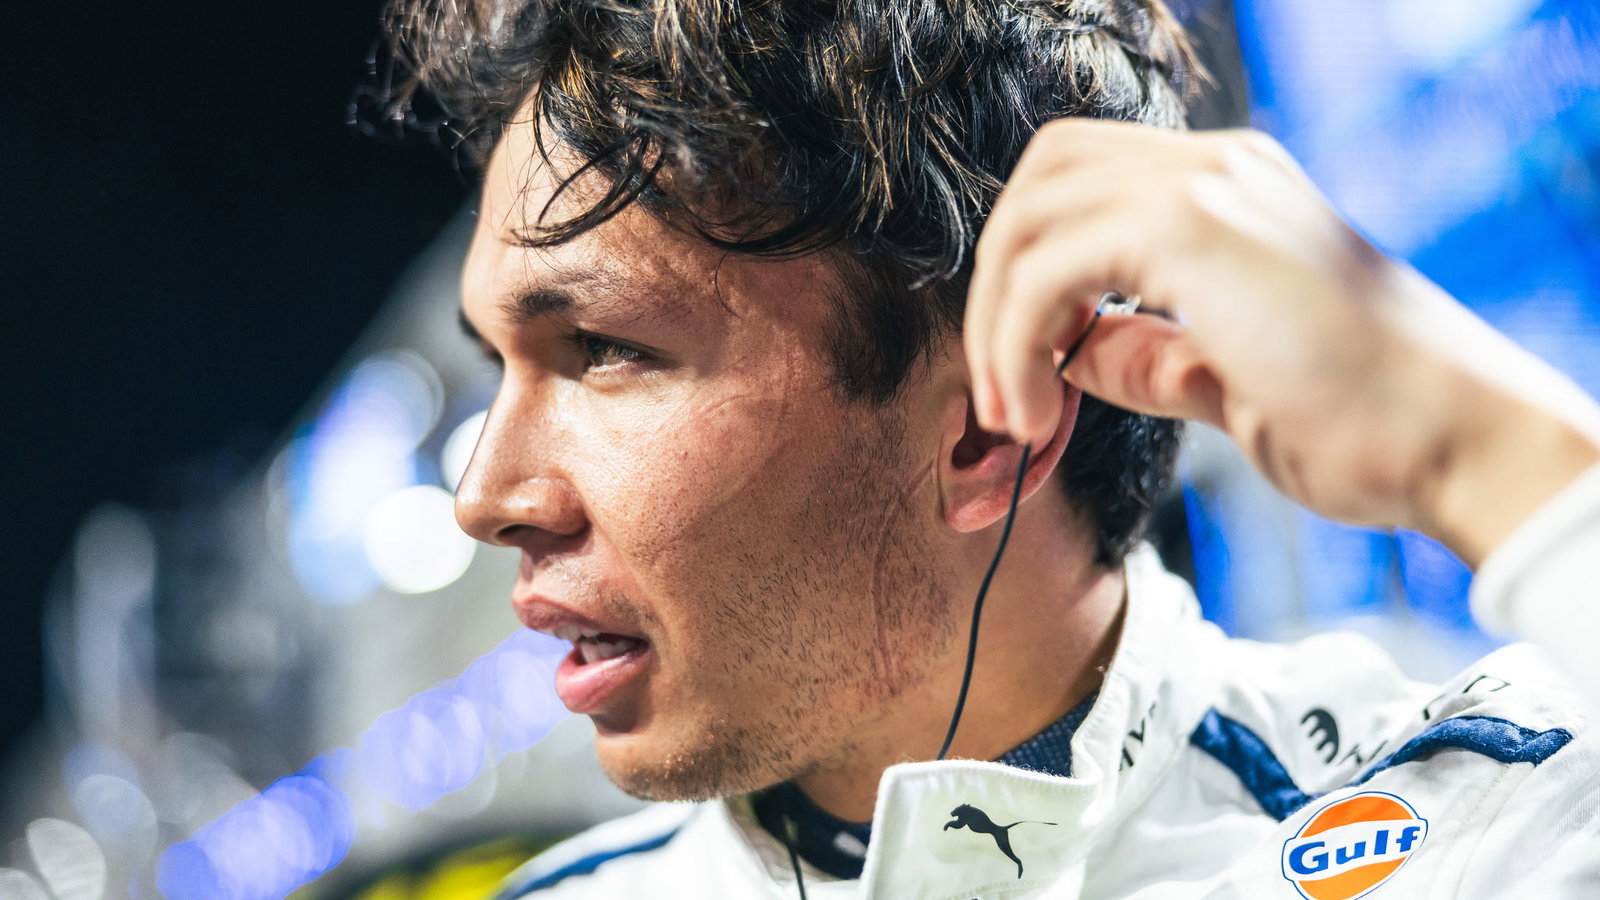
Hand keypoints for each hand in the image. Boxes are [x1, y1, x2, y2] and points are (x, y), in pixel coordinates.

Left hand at [965, 120, 1599, 564]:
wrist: (1457, 441)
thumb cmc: (1364, 421)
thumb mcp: (1226, 378)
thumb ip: (1146, 354)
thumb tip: (1073, 353)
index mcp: (1229, 188)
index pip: (1081, 186)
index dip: (1028, 274)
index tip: (1026, 379)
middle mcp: (1215, 166)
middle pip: (1040, 181)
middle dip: (993, 289)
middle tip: (1001, 397)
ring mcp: (1206, 184)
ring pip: (1027, 219)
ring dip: (994, 324)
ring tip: (1014, 417)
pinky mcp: (1194, 226)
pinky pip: (1044, 268)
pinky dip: (1012, 342)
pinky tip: (1037, 411)